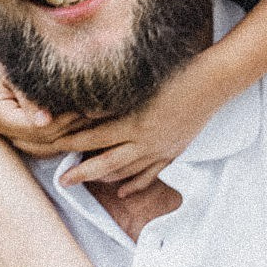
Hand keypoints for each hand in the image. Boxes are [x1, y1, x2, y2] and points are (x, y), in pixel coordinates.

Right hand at [0, 31, 81, 153]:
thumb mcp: (21, 69)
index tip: (87, 108)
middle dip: (71, 129)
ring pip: (46, 147)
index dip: (64, 121)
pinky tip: (83, 120)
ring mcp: (9, 132)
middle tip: (97, 113)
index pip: (36, 130)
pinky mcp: (20, 131)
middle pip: (42, 141)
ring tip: (93, 117)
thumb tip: (44, 121)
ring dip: (71, 134)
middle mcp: (0, 129)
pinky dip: (65, 134)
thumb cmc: (14, 50)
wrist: (0, 44)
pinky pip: (45, 142)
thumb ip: (32, 96)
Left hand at [56, 58, 223, 194]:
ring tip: (87, 181)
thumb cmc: (176, 75)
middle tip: (62, 181)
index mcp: (134, 123)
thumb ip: (113, 103)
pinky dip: (135, 184)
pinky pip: (151, 173)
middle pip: (106, 163)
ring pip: (127, 171)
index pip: (94, 139)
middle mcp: (145, 141)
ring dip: (105, 178)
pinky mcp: (173, 150)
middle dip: (82, 172)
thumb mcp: (140, 86)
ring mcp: (160, 149)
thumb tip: (85, 112)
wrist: (212, 82)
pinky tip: (122, 192)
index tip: (54, 147)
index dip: (71, 144)